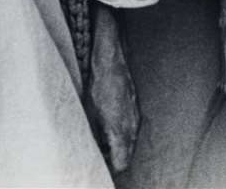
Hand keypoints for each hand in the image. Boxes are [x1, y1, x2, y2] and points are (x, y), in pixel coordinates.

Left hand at [86, 6, 139, 173]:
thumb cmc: (98, 85)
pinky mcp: (134, 106)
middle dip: (113, 158)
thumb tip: (92, 152)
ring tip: (100, 141)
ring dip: (116, 145)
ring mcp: (135, 114)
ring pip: (128, 140)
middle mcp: (133, 125)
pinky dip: (120, 132)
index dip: (110, 168)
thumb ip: (94, 137)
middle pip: (126, 154)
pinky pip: (129, 127)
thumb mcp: (89, 115)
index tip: (98, 167)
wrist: (111, 58)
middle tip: (97, 156)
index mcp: (122, 131)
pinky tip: (107, 125)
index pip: (122, 163)